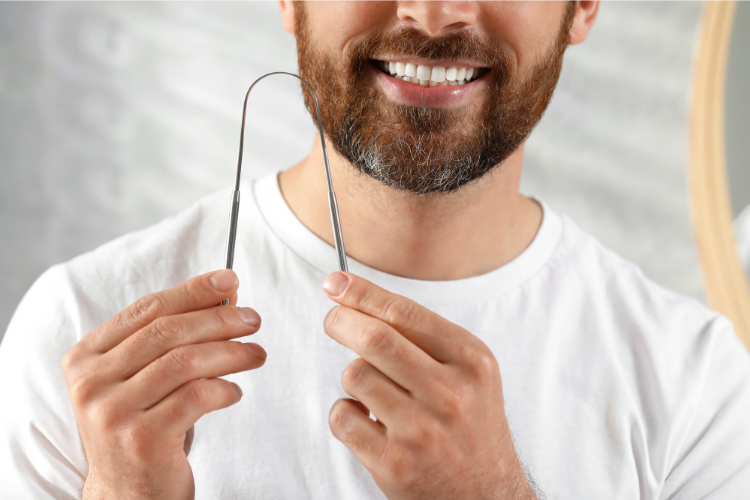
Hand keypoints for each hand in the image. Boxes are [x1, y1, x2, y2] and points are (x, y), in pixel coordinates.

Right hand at [61, 270, 265, 499]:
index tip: (229, 280)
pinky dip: (224, 388)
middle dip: (219, 319)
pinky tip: (234, 391)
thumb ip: (173, 338)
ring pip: (185, 361)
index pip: (147, 309)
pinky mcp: (141, 439)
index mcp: (85, 358)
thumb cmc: (142, 426)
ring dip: (230, 352)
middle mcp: (91, 383)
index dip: (192, 291)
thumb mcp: (145, 378)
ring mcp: (113, 412)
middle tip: (252, 319)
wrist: (128, 494)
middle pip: (168, 332)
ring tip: (255, 353)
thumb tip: (225, 295)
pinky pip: (197, 396)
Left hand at [322, 272, 537, 499]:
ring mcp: (421, 430)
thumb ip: (426, 338)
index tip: (336, 284)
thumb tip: (360, 302)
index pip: (405, 313)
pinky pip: (343, 417)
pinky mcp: (394, 463)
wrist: (486, 495)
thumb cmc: (472, 426)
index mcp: (471, 362)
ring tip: (372, 389)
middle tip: (334, 320)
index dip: (363, 294)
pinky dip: (346, 413)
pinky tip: (367, 419)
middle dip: (341, 321)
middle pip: (374, 338)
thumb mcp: (471, 373)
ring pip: (355, 375)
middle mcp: (450, 394)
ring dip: (353, 376)